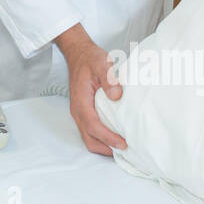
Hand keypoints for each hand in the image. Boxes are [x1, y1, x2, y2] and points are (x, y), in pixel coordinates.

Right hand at [57, 27, 126, 155]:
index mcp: (81, 101)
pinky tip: (114, 135)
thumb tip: (117, 96)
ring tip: (121, 146)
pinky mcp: (83, 111)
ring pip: (88, 136)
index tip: (123, 143)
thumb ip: (109, 79)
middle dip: (106, 147)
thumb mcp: (101, 64)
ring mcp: (79, 112)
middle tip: (125, 149)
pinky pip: (90, 130)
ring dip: (103, 144)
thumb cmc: (90, 59)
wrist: (78, 54)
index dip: (107, 137)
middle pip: (88, 138)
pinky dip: (101, 138)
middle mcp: (77, 110)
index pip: (93, 126)